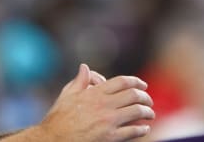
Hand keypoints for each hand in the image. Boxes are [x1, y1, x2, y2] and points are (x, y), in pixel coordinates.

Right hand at [34, 63, 154, 141]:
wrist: (53, 139)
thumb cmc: (58, 118)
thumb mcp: (67, 95)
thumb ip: (79, 81)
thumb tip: (85, 67)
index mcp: (95, 93)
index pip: (122, 82)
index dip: (136, 81)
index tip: (143, 85)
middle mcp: (104, 105)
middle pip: (133, 95)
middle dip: (145, 97)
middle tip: (148, 101)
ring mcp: (108, 121)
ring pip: (136, 112)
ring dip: (147, 112)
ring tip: (150, 114)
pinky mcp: (110, 137)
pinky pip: (132, 131)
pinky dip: (142, 129)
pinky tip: (145, 129)